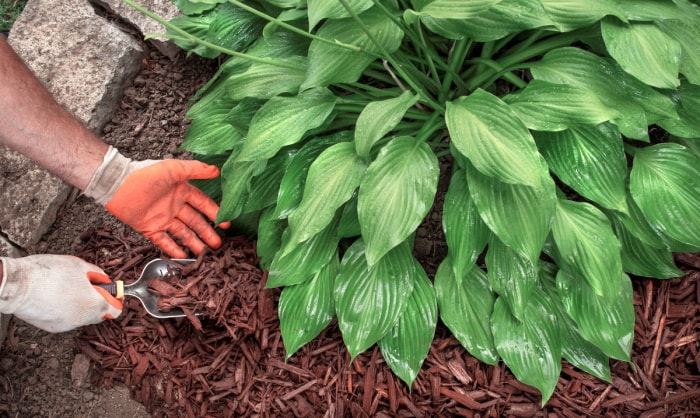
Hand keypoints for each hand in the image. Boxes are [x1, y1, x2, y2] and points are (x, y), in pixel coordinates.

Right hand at [0, 255, 121, 332]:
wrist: (18, 285)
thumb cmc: (49, 273)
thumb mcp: (80, 266)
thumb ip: (97, 275)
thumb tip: (104, 280)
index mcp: (94, 305)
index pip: (116, 310)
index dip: (113, 299)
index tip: (108, 290)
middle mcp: (83, 319)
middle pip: (98, 314)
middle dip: (96, 301)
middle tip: (86, 286)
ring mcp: (67, 325)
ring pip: (81, 316)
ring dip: (80, 305)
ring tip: (66, 288)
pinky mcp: (52, 327)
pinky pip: (66, 319)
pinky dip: (65, 310)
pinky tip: (55, 297)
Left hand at [84, 147, 229, 257]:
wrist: (118, 186)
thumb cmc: (145, 174)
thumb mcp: (173, 169)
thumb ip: (196, 169)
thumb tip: (217, 170)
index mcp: (181, 191)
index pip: (202, 204)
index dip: (214, 213)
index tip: (225, 223)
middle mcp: (174, 206)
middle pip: (195, 221)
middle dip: (207, 232)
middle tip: (217, 244)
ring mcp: (162, 218)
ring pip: (182, 233)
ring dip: (193, 242)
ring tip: (204, 253)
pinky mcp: (150, 228)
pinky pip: (164, 241)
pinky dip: (173, 249)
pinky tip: (182, 256)